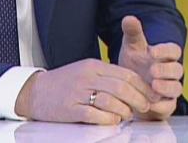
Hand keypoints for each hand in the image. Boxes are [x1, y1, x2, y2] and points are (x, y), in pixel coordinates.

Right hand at [14, 58, 155, 124]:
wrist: (35, 92)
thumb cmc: (63, 83)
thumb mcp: (85, 71)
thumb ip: (106, 76)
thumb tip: (131, 86)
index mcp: (93, 66)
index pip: (125, 73)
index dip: (142, 85)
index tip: (151, 94)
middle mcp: (87, 77)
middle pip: (121, 87)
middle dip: (138, 99)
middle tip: (145, 107)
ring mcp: (78, 93)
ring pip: (111, 100)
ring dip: (124, 110)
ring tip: (128, 115)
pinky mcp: (71, 108)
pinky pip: (95, 115)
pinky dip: (108, 119)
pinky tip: (113, 121)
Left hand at [117, 16, 183, 120]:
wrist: (126, 88)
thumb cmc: (134, 65)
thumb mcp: (131, 47)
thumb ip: (132, 33)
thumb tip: (129, 18)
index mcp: (164, 56)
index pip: (174, 50)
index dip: (166, 51)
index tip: (153, 52)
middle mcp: (170, 73)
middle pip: (178, 69)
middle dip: (166, 70)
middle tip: (152, 70)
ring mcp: (169, 90)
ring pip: (176, 88)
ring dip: (166, 87)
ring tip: (153, 85)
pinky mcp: (165, 105)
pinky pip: (168, 107)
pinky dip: (161, 106)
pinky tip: (150, 103)